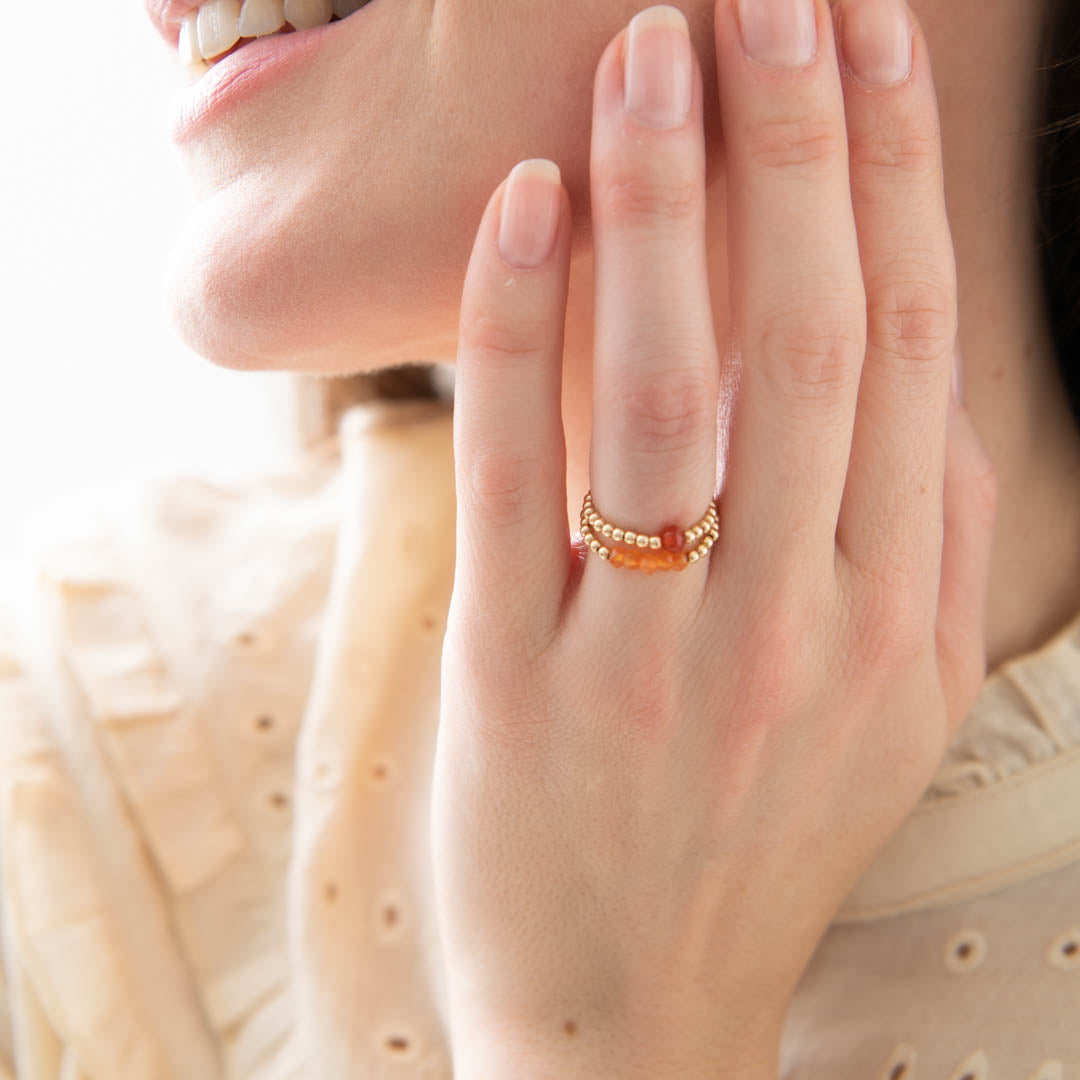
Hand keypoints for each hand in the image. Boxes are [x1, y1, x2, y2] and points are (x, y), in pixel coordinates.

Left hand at [431, 0, 996, 1075]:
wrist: (637, 1007)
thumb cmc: (751, 839)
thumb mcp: (890, 711)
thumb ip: (929, 551)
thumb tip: (929, 382)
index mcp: (896, 617)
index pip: (901, 350)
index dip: (892, 179)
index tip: (868, 45)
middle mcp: (794, 624)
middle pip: (802, 336)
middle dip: (793, 143)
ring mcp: (651, 654)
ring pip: (670, 387)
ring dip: (665, 201)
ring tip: (649, 50)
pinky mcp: (515, 678)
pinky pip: (520, 475)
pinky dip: (521, 325)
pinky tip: (524, 202)